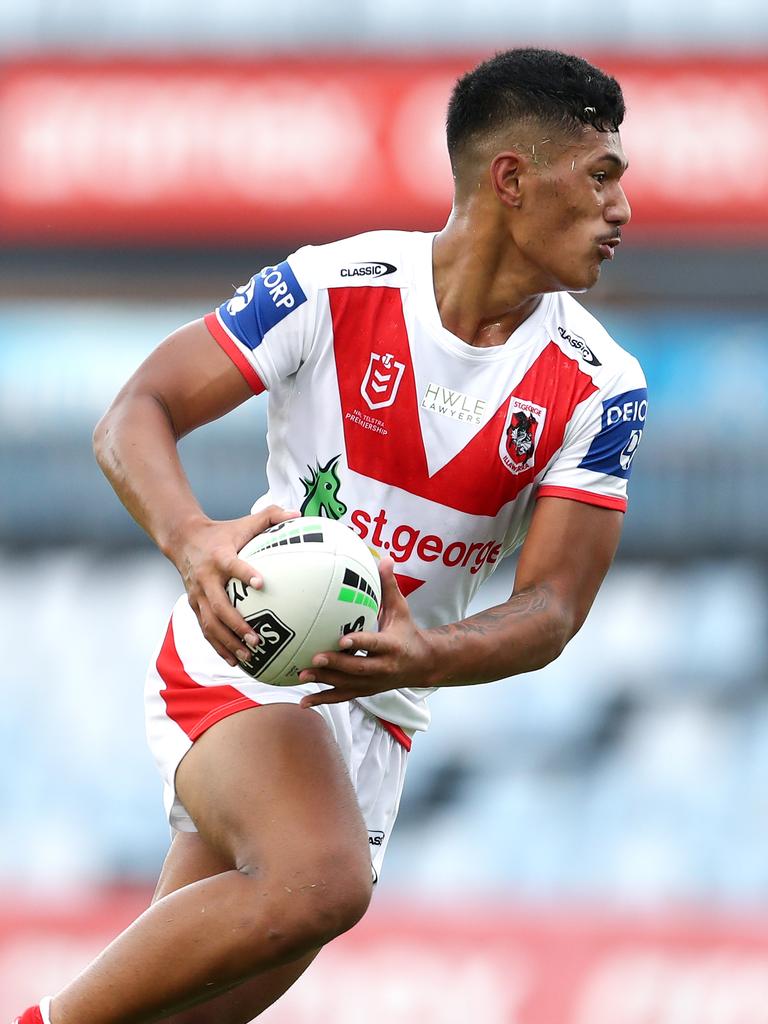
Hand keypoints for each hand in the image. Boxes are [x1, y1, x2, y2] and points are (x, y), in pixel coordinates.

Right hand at [172, 505, 299, 666]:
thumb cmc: (223, 532)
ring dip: (228, 642)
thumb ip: (271, 516)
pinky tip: (235, 661)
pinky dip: (219, 647)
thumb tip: (299, 515)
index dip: (245, 573)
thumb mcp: (245, 521)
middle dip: (236, 624)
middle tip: (257, 637)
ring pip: (210, 624)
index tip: (262, 583)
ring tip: (248, 656)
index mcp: (219, 557)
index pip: (232, 565)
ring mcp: (197, 596)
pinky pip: (206, 630)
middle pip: (219, 606)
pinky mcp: (194, 606)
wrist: (183, 540)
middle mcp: (206, 579)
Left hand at [299, 558, 435, 707]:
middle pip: (358, 667)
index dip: (360, 642)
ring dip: (324, 681)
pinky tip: (303, 701)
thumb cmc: (407, 632)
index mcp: (392, 645)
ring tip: (302, 674)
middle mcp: (383, 667)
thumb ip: (390, 587)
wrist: (422, 665)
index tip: (342, 639)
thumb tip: (386, 559)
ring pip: (348, 684)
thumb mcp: (402, 610)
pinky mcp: (365, 691)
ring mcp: (373, 682)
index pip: (374, 644)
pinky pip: (342, 697)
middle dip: (337, 664)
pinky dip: (323, 699)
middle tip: (315, 657)